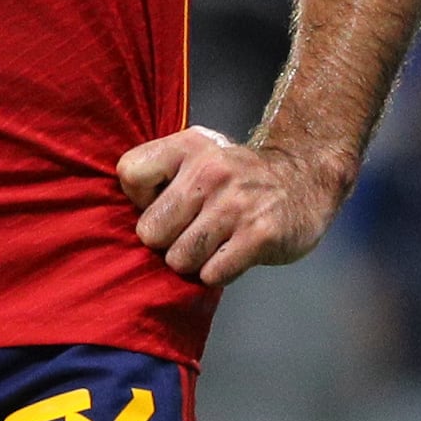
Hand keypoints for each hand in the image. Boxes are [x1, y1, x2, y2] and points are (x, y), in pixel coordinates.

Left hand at [117, 126, 344, 286]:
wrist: (307, 179)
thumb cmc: (237, 179)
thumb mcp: (199, 156)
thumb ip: (160, 175)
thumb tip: (113, 216)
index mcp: (189, 146)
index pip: (129, 174)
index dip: (139, 201)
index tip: (164, 204)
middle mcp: (211, 170)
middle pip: (149, 231)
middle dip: (166, 242)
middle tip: (190, 233)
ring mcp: (237, 203)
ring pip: (179, 259)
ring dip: (193, 262)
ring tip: (212, 245)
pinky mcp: (261, 235)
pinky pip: (212, 274)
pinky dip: (218, 273)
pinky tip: (233, 255)